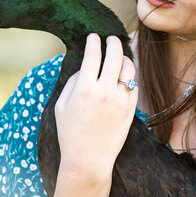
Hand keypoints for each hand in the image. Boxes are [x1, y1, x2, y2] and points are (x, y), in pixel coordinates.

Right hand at [55, 33, 137, 187]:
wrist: (88, 160)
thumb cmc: (70, 133)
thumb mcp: (61, 105)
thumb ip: (73, 82)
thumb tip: (84, 67)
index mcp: (85, 89)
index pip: (93, 55)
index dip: (94, 42)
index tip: (94, 36)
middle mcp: (105, 92)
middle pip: (115, 56)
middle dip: (113, 42)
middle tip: (111, 38)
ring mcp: (121, 100)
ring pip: (129, 69)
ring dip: (125, 57)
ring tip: (120, 55)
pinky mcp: (131, 109)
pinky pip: (134, 85)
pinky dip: (130, 76)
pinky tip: (125, 74)